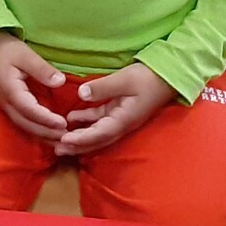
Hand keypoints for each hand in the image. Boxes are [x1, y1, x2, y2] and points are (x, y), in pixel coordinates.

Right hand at [0, 31, 68, 141]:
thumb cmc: (5, 49)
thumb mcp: (25, 54)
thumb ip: (42, 69)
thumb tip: (60, 82)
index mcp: (10, 90)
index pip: (30, 110)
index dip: (46, 119)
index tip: (64, 123)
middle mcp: (6, 103)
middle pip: (27, 124)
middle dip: (47, 133)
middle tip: (68, 137)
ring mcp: (5, 107)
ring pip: (24, 127)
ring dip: (42, 136)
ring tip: (61, 141)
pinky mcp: (8, 107)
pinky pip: (23, 124)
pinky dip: (36, 131)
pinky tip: (49, 134)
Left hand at [55, 62, 173, 156]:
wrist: (169, 76)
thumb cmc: (149, 77)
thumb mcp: (125, 79)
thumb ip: (103, 88)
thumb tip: (81, 94)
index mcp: (124, 119)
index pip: (99, 134)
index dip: (80, 139)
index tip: (63, 141)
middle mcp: (122, 124)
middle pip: (97, 140)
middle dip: (77, 146)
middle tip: (56, 149)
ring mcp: (121, 119)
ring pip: (97, 133)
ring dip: (79, 136)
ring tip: (60, 139)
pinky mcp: (120, 111)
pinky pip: (100, 120)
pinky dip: (86, 121)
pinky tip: (71, 118)